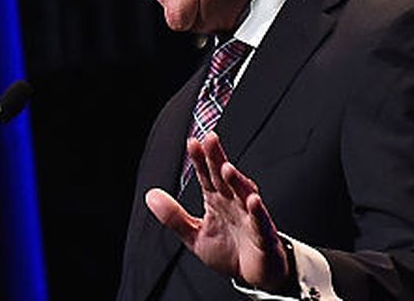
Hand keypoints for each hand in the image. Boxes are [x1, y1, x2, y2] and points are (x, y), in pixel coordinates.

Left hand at [144, 132, 292, 290]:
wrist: (254, 275)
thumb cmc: (229, 252)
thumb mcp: (195, 235)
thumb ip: (174, 216)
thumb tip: (150, 195)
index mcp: (217, 201)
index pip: (206, 176)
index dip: (200, 160)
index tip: (192, 142)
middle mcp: (234, 203)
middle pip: (225, 178)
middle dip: (218, 159)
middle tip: (210, 139)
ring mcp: (250, 217)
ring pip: (244, 195)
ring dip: (237, 181)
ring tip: (226, 168)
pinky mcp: (263, 235)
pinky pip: (261, 222)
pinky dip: (257, 211)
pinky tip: (253, 201)